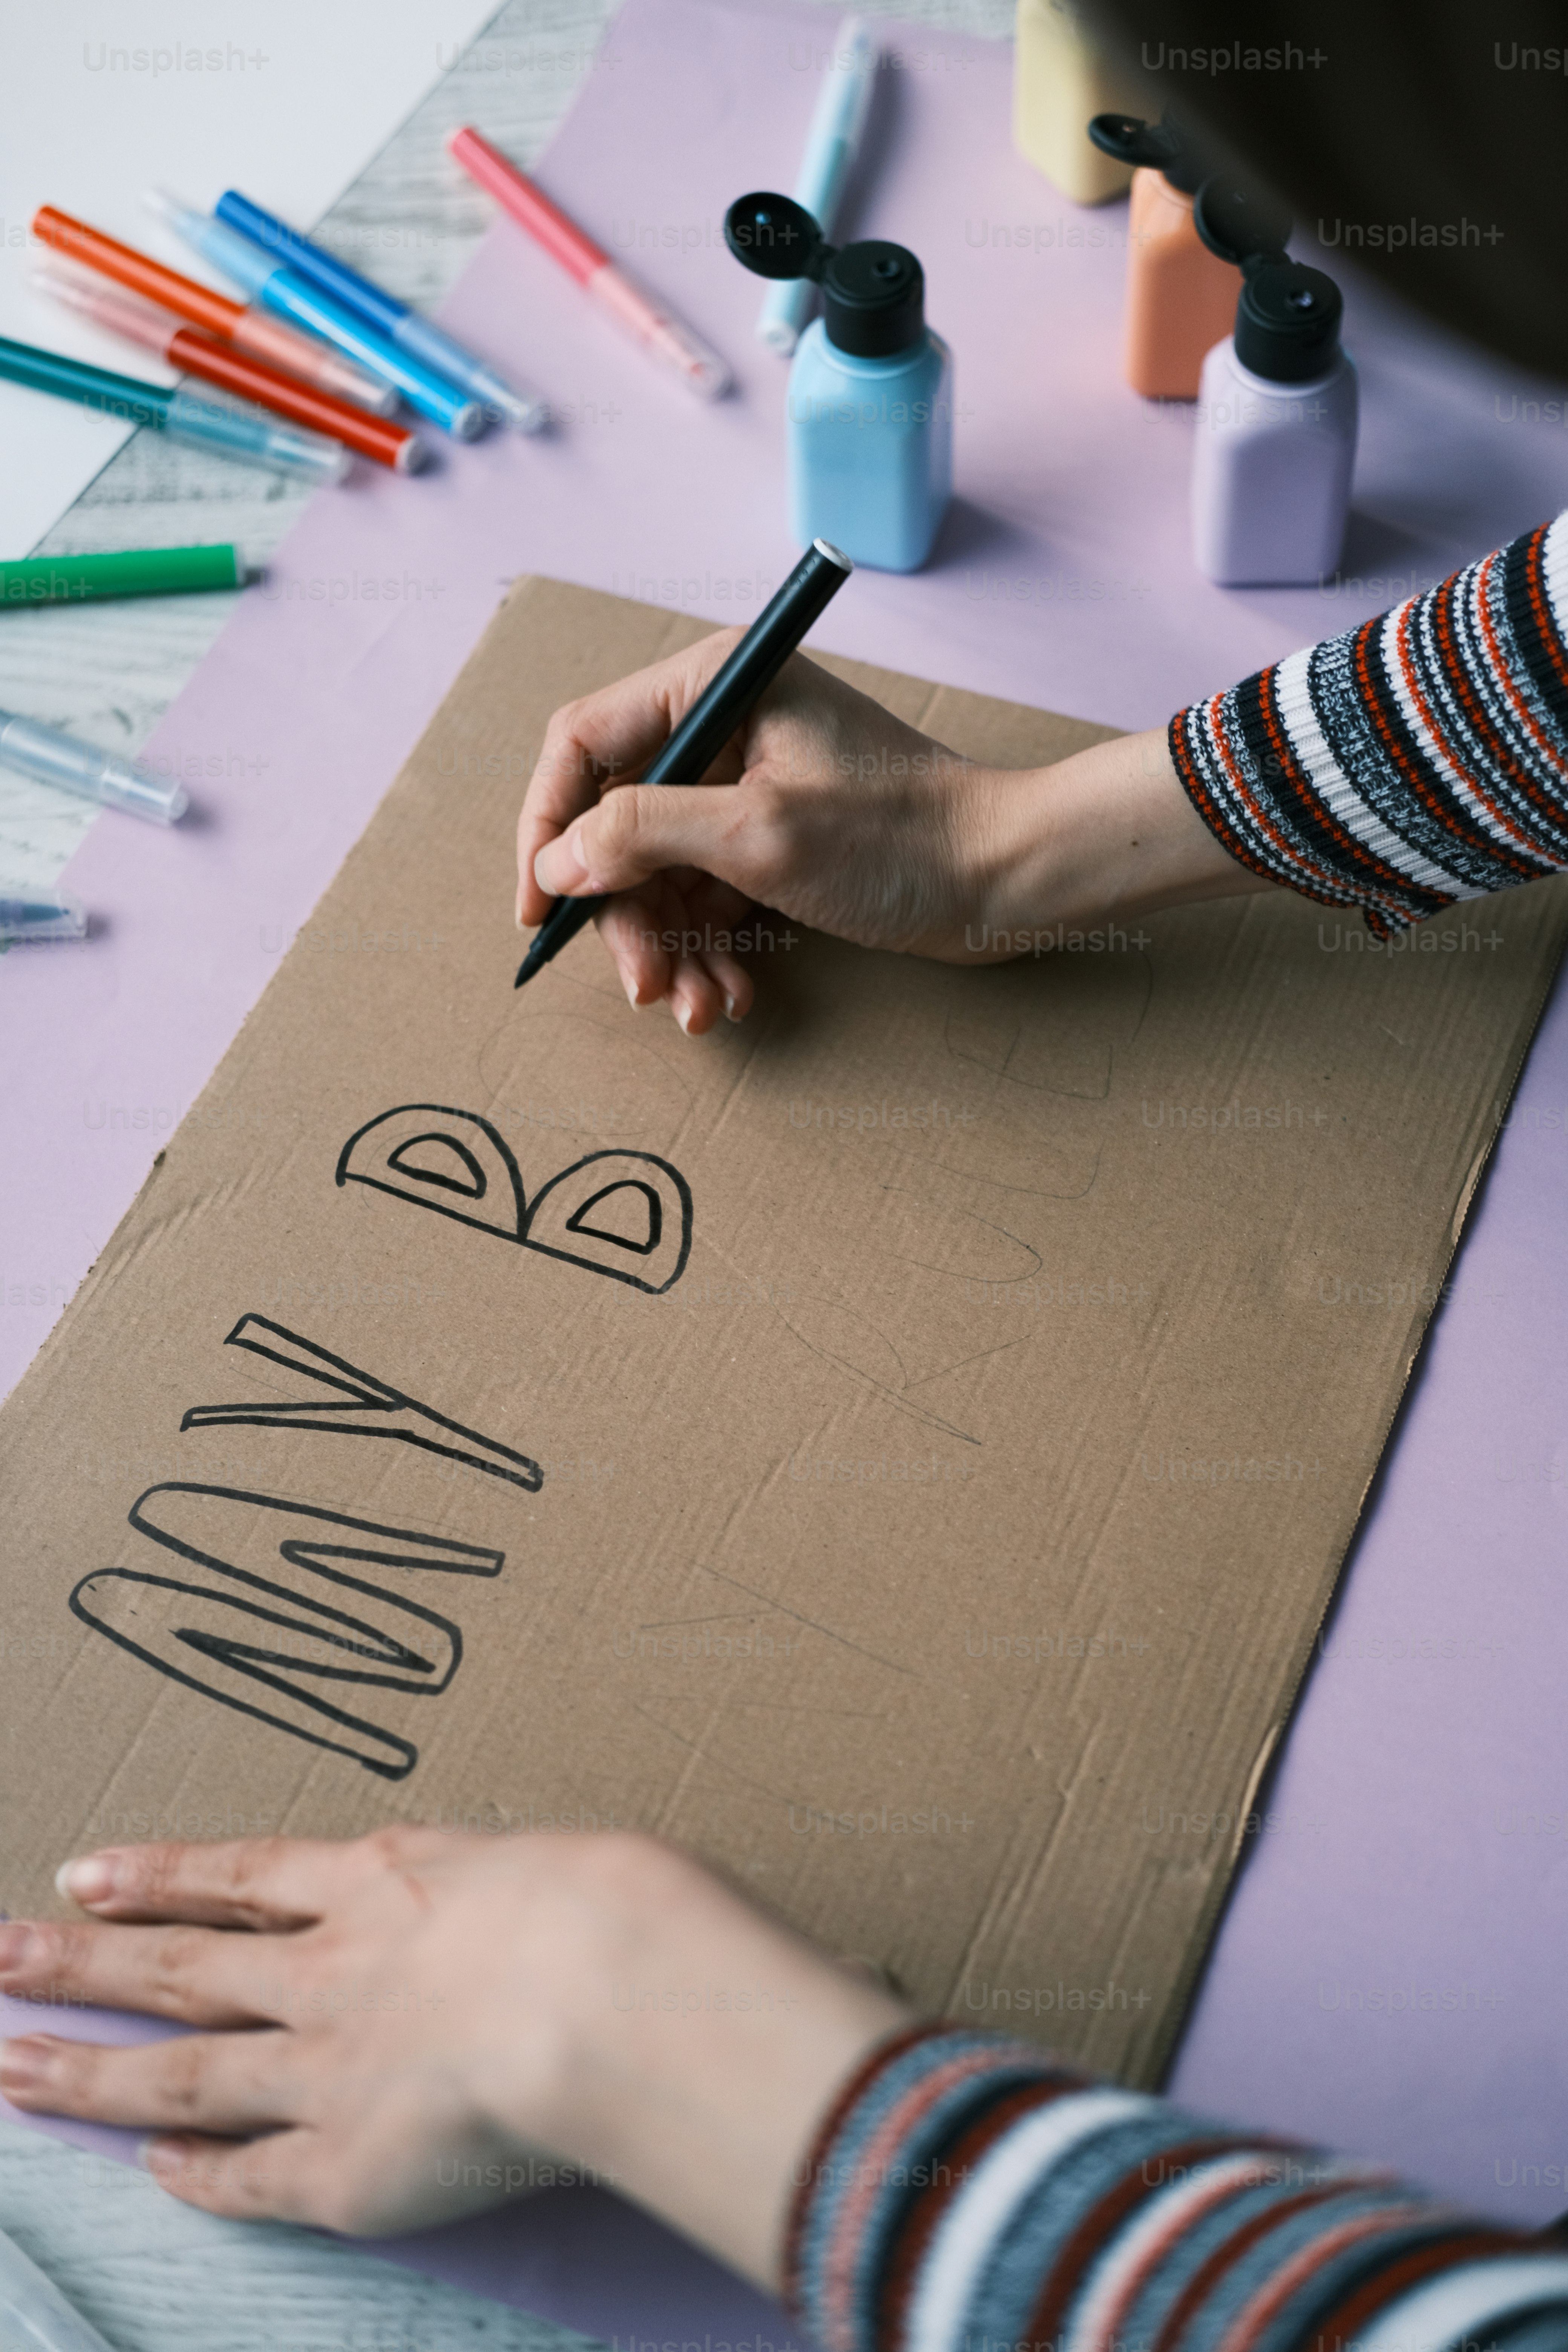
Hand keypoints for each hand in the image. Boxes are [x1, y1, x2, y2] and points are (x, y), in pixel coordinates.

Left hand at [0, 1830, 906, 2280]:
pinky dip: (198, 2174)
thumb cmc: (617, 1906)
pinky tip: (154, 2171)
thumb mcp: (556, 1864)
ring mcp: (327, 2068)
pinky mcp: (348, 2166)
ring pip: (182, 2070)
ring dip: (90, 2070)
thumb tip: (529, 1910)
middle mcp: (331, 1970)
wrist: (613, 1987)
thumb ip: (509, 1890)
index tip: (88, 1871)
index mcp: (383, 1882)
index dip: (163, 1874)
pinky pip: (253, 2174)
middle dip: (82, 1960)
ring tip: (12, 2061)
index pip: (242, 1877)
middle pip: (181, 1965)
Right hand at [515, 633, 1263, 1033]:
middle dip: (626, 916)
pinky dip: (711, 953)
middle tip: (647, 986)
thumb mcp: (758, 834)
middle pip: (618, 826)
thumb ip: (643, 835)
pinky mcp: (773, 844)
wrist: (1007, 878)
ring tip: (703, 1008)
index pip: (583, 745)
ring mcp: (746, 789)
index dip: (547, 828)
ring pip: (660, 876)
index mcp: (713, 685)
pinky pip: (707, 900)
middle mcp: (722, 727)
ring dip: (671, 950)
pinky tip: (734, 998)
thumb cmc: (900, 839)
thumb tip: (556, 861)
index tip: (538, 908)